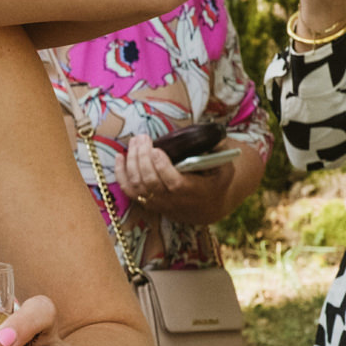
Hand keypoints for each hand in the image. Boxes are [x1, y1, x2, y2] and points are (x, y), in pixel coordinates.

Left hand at [118, 135, 236, 225]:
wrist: (206, 207)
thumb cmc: (214, 182)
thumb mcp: (224, 169)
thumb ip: (220, 153)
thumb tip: (214, 138)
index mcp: (193, 191)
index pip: (174, 183)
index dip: (162, 168)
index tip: (156, 150)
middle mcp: (172, 200)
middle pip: (151, 181)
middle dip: (143, 158)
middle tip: (142, 138)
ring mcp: (157, 202)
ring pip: (138, 184)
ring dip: (132, 161)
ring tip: (136, 141)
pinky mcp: (147, 201)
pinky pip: (128, 190)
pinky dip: (120, 174)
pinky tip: (120, 156)